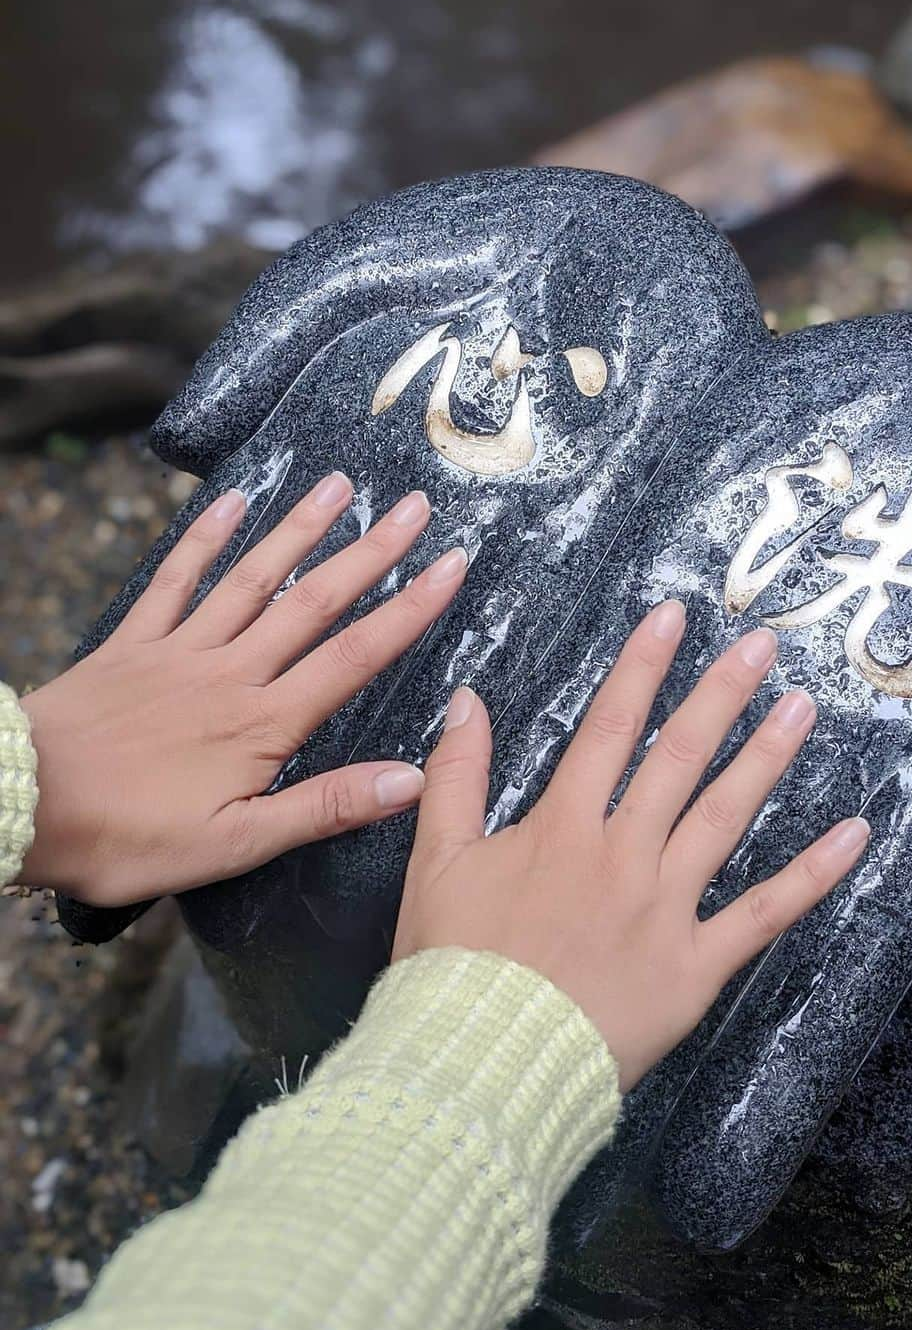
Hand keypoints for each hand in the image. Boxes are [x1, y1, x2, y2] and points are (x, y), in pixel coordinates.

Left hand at [19, 472, 466, 906]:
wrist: (21, 806)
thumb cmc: (127, 839)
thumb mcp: (235, 844)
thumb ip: (324, 806)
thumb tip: (412, 780)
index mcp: (263, 723)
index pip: (353, 657)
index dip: (408, 610)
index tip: (450, 568)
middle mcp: (231, 671)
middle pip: (314, 602)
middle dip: (371, 553)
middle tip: (416, 507)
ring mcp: (180, 649)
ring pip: (252, 577)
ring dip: (300, 529)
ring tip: (340, 485)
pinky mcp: (133, 642)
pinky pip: (174, 579)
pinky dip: (204, 538)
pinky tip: (232, 502)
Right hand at [394, 600, 868, 1089]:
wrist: (481, 1061)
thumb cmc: (452, 963)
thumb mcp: (437, 859)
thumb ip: (457, 776)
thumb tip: (469, 701)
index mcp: (562, 827)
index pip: (609, 728)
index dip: (641, 667)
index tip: (673, 617)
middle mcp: (622, 854)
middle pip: (678, 759)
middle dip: (719, 695)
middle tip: (762, 647)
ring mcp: (665, 908)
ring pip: (724, 818)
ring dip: (765, 759)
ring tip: (802, 709)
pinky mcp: (696, 966)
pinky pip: (763, 914)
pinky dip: (812, 874)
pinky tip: (853, 834)